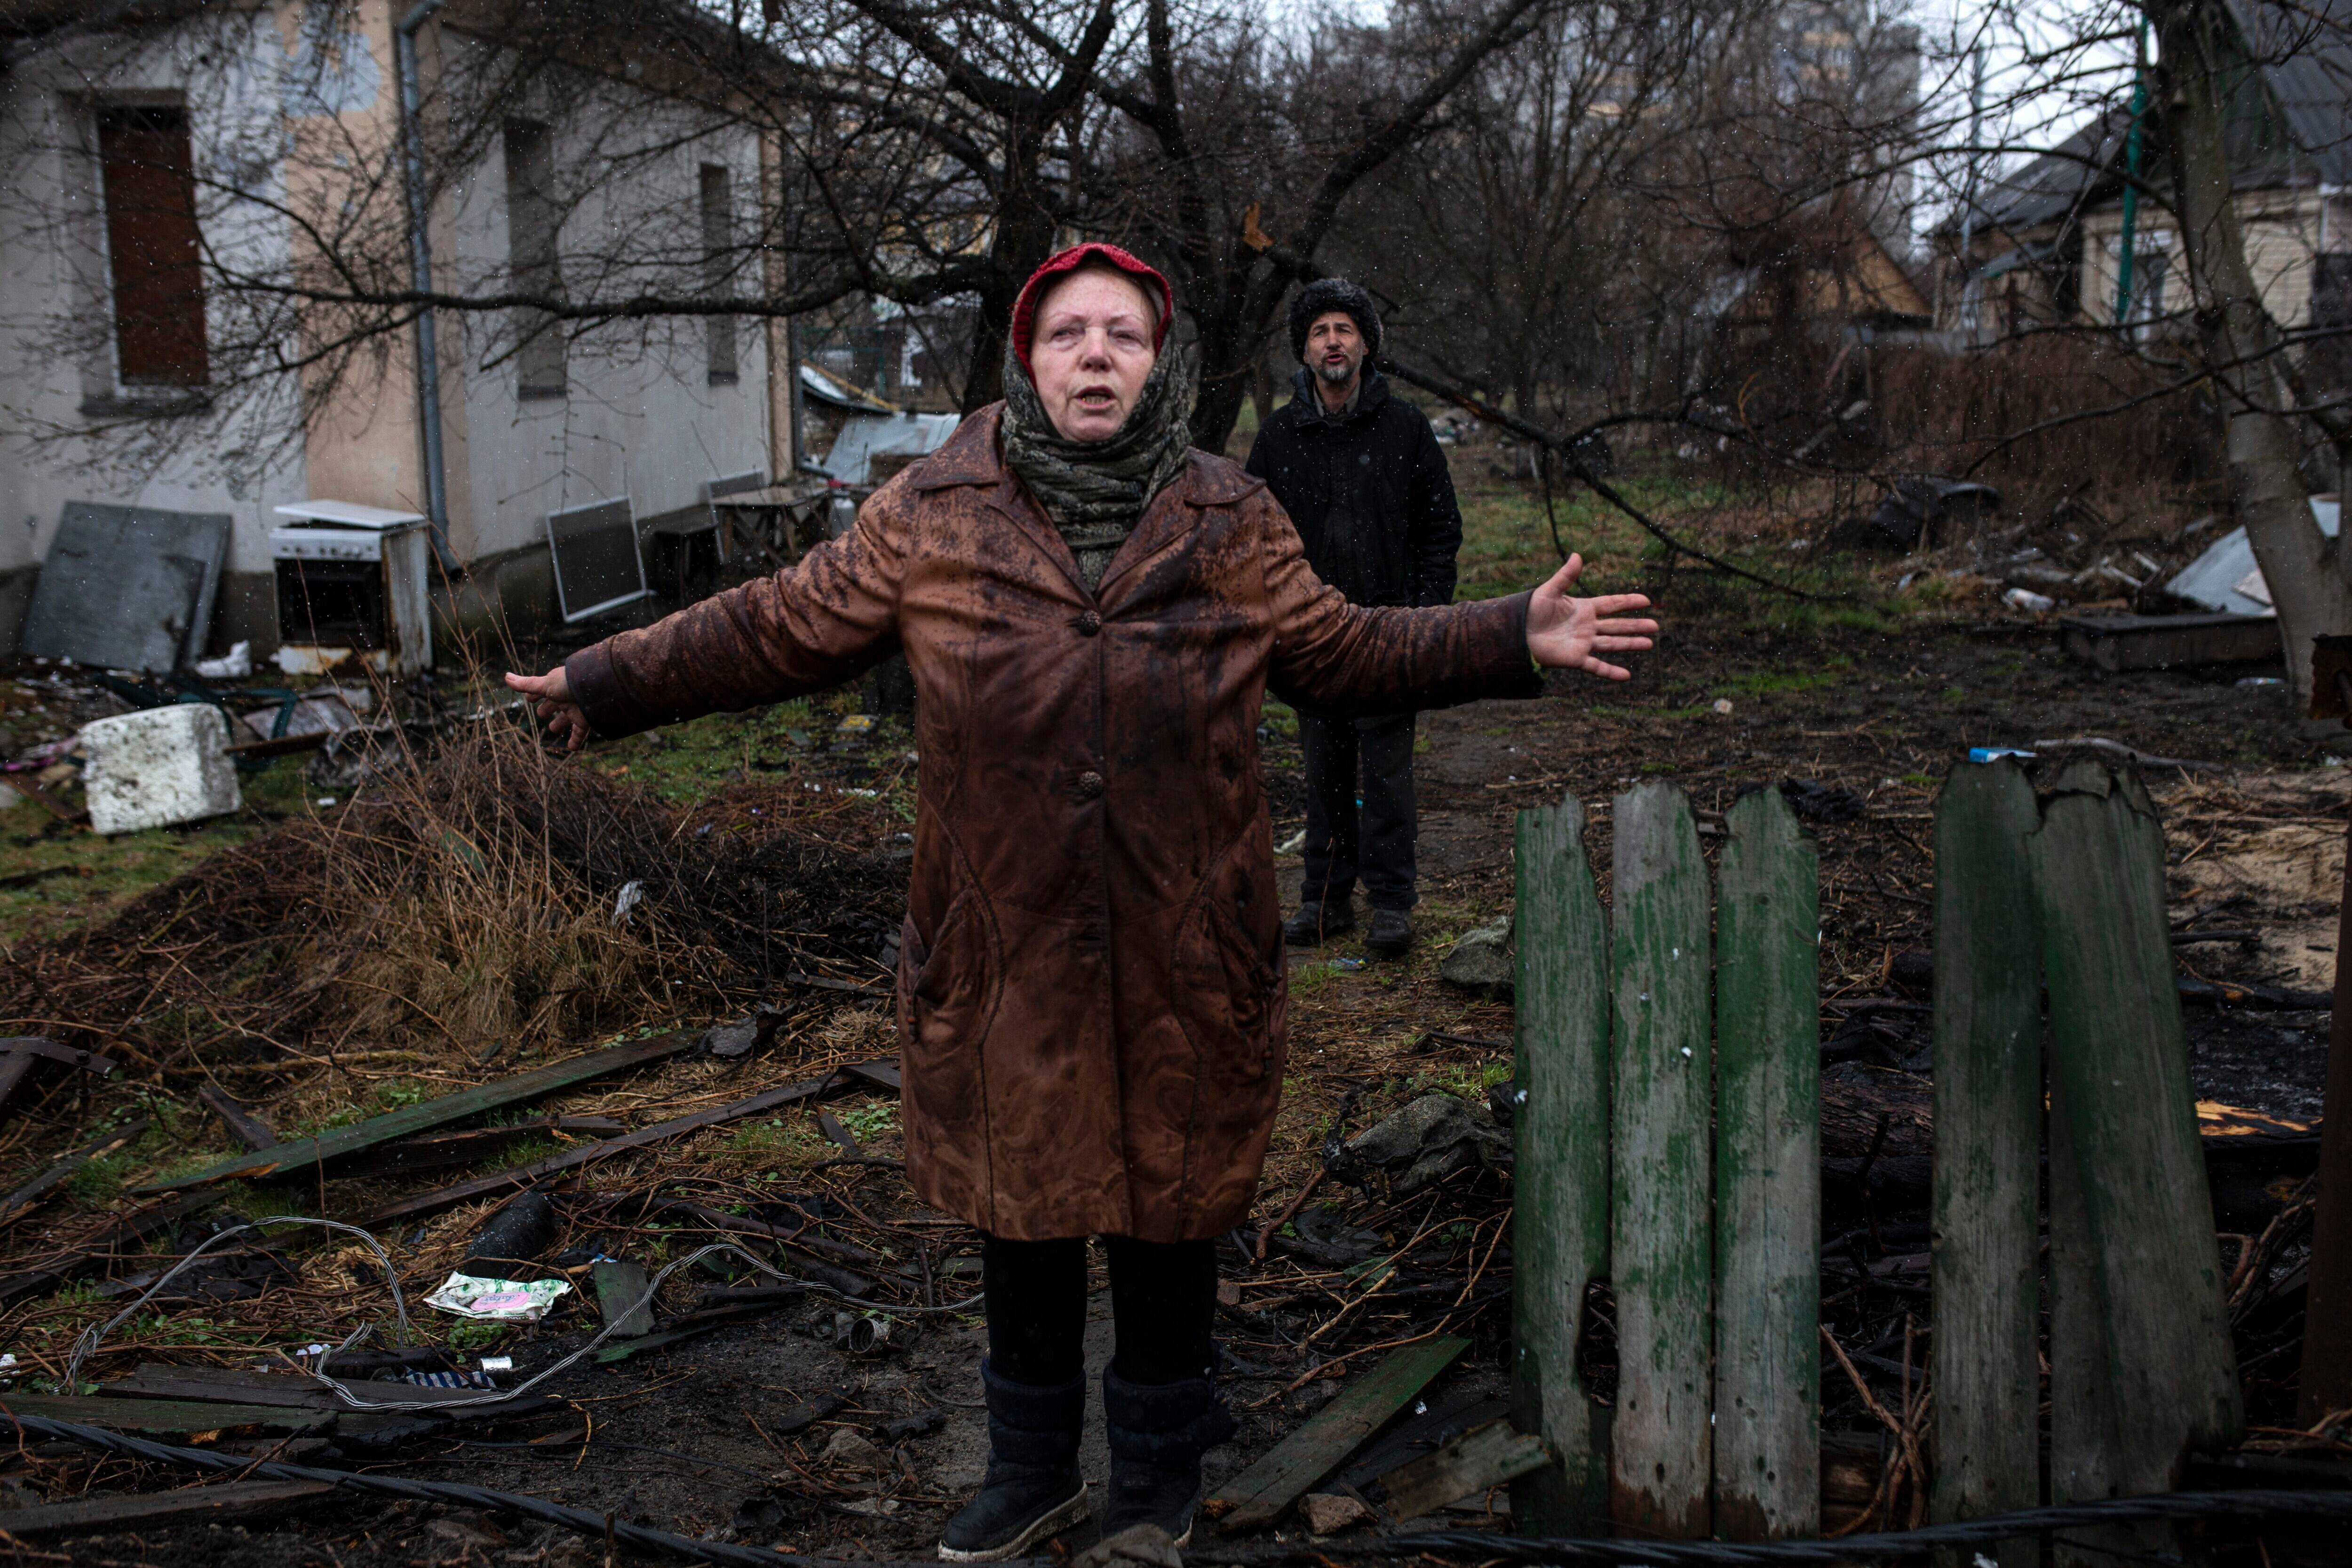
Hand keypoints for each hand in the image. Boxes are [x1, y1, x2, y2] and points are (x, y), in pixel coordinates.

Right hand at [504, 666, 590, 750]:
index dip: (535, 695)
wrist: (596, 688)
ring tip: (553, 729)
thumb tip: (506, 677)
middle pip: (554, 705)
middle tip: (542, 714)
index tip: (530, 698)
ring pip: (566, 719)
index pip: (542, 691)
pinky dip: (575, 741)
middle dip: (548, 709)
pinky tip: (571, 749)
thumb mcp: (544, 684)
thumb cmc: (568, 683)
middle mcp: (565, 698)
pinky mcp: (585, 721)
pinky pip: (580, 734)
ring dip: (560, 724)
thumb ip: (526, 684)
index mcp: (555, 688)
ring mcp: (576, 709)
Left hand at [1525, 554, 1657, 679]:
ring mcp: (1583, 643)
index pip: (1612, 604)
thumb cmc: (1530, 610)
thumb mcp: (1549, 591)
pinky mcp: (1575, 659)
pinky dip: (1611, 671)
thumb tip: (1577, 555)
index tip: (1647, 600)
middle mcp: (1587, 626)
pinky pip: (1597, 666)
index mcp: (1583, 608)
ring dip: (1630, 644)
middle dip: (1636, 625)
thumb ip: (1566, 576)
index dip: (1628, 602)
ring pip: (1612, 643)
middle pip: (1617, 625)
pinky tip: (1626, 675)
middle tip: (1656, 626)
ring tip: (1649, 644)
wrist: (1517, 633)